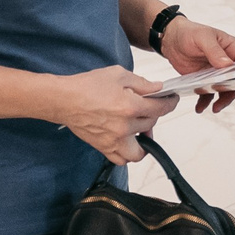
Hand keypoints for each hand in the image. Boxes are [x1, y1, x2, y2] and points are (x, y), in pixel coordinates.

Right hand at [58, 65, 179, 162]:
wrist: (64, 99)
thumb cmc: (87, 86)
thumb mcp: (118, 75)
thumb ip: (141, 83)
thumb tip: (158, 88)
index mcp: (130, 106)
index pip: (160, 108)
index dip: (169, 102)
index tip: (170, 100)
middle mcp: (125, 126)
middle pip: (150, 124)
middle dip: (152, 114)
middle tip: (147, 107)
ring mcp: (114, 141)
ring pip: (140, 151)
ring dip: (144, 141)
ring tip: (140, 130)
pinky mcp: (104, 147)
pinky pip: (122, 160)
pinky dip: (128, 154)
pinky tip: (127, 141)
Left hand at [158, 16, 234, 111]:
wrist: (170, 39)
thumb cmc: (189, 32)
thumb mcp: (203, 37)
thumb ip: (215, 51)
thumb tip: (228, 65)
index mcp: (232, 49)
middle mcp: (228, 62)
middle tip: (233, 104)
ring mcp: (217, 73)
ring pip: (226, 91)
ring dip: (222, 101)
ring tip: (213, 108)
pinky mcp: (205, 80)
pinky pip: (209, 94)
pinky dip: (205, 102)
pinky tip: (199, 107)